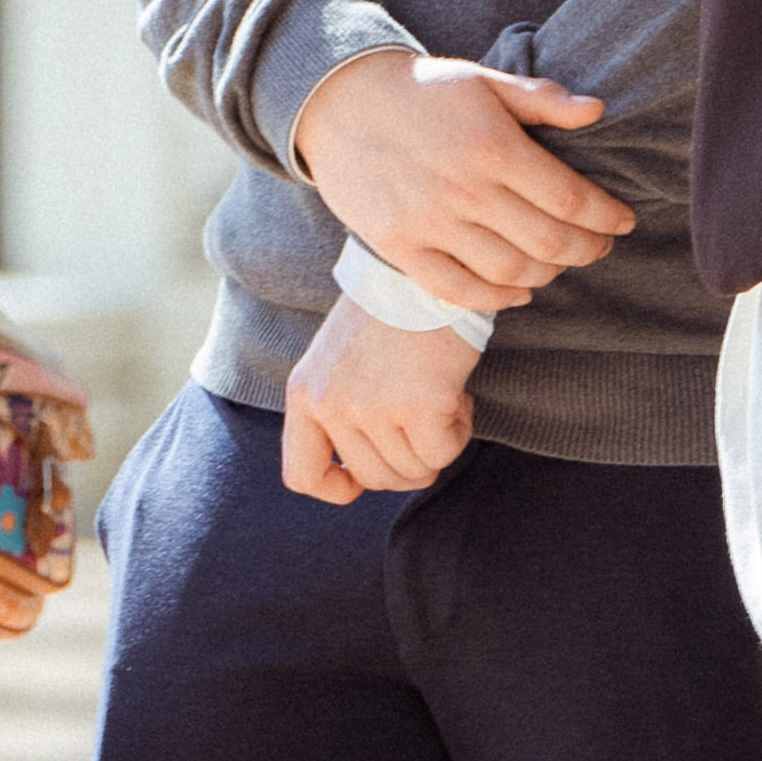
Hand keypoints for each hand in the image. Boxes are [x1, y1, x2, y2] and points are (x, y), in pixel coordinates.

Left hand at [279, 299, 477, 503]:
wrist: (420, 273)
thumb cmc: (387, 316)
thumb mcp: (337, 362)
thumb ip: (338, 410)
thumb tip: (360, 476)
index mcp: (305, 393)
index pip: (302, 475)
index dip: (337, 487)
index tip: (362, 477)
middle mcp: (332, 404)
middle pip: (375, 479)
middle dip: (408, 461)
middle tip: (422, 421)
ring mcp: (372, 407)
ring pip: (413, 471)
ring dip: (436, 443)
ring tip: (439, 398)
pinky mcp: (417, 405)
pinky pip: (443, 453)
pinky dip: (459, 432)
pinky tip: (457, 396)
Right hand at [289, 47, 629, 315]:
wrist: (338, 100)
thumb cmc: (421, 90)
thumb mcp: (482, 80)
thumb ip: (540, 99)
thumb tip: (597, 111)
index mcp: (491, 143)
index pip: (570, 198)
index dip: (606, 217)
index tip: (622, 220)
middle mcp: (462, 187)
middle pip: (547, 241)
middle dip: (586, 249)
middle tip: (598, 246)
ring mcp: (427, 221)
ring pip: (509, 270)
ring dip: (547, 274)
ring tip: (558, 263)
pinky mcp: (398, 245)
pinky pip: (458, 289)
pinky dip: (497, 298)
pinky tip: (518, 289)